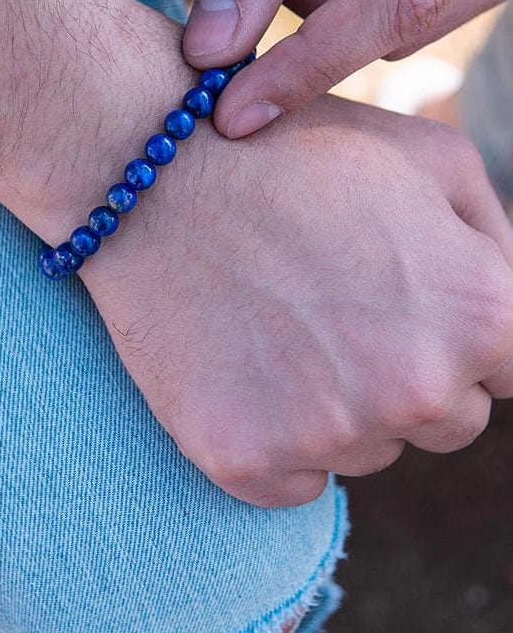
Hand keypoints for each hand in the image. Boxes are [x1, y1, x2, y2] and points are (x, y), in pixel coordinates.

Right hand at [79, 96, 512, 505]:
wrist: (156, 173)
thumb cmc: (298, 152)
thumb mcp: (431, 157)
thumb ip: (498, 243)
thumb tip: (511, 309)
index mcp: (483, 315)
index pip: (509, 374)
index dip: (454, 334)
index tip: (398, 300)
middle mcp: (419, 389)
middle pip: (445, 423)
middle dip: (405, 374)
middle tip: (331, 307)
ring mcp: (330, 433)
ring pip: (368, 450)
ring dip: (338, 404)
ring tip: (278, 321)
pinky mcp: (248, 460)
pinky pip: (295, 480)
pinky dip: (276, 435)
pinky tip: (244, 362)